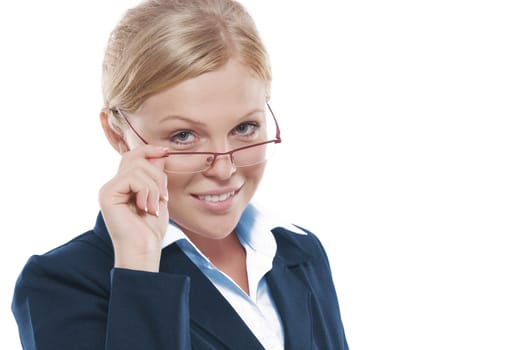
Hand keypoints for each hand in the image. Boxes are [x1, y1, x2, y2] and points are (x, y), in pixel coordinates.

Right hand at [99, 145, 168, 271]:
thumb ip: (156, 176)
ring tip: (154, 206)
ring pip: (137, 168)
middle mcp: (113, 185)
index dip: (149, 150)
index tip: (166, 152)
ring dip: (154, 187)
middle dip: (157, 174)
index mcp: (124, 185)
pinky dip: (146, 192)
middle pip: (136, 158)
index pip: (133, 156)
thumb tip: (159, 154)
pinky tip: (146, 208)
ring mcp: (108, 189)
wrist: (144, 250)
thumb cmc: (150, 230)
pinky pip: (133, 178)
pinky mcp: (107, 194)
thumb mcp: (158, 197)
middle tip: (163, 197)